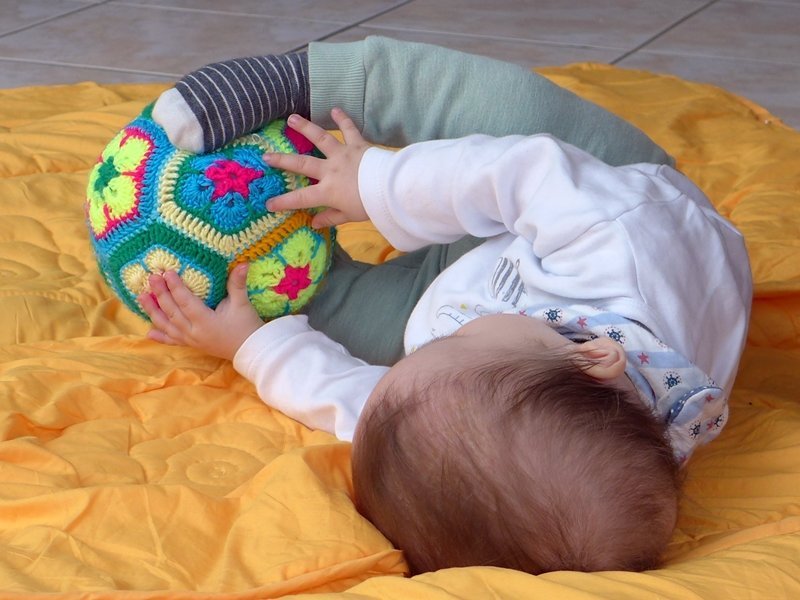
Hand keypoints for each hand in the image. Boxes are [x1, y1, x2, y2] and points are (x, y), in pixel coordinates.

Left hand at [138, 264, 263, 360]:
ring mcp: (191, 340)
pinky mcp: (192, 345)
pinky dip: (161, 337)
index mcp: (205, 321)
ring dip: (153, 311)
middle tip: (151, 278)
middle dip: (160, 294)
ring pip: (168, 325)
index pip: (185, 301)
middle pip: (173, 311)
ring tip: (141, 297)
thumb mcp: (242, 304)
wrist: (250, 351)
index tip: (167, 272)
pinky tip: (149, 333)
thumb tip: (243, 263)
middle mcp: (194, 332)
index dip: (175, 287)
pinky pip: (173, 340)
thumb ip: (237, 284)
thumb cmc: (246, 327)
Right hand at [265, 108, 370, 227]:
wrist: (390, 188)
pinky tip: (335, 109)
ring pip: (321, 139)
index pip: (300, 199)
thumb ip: (330, 218)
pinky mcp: (357, 145)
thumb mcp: (349, 216)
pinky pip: (349, 130)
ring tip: (291, 119)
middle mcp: (330, 170)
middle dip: (282, 160)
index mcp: (327, 191)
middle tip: (266, 155)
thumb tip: (313, 223)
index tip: (268, 203)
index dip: (283, 202)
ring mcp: (342, 155)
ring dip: (305, 128)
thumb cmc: (370, 205)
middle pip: (301, 163)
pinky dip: (343, 119)